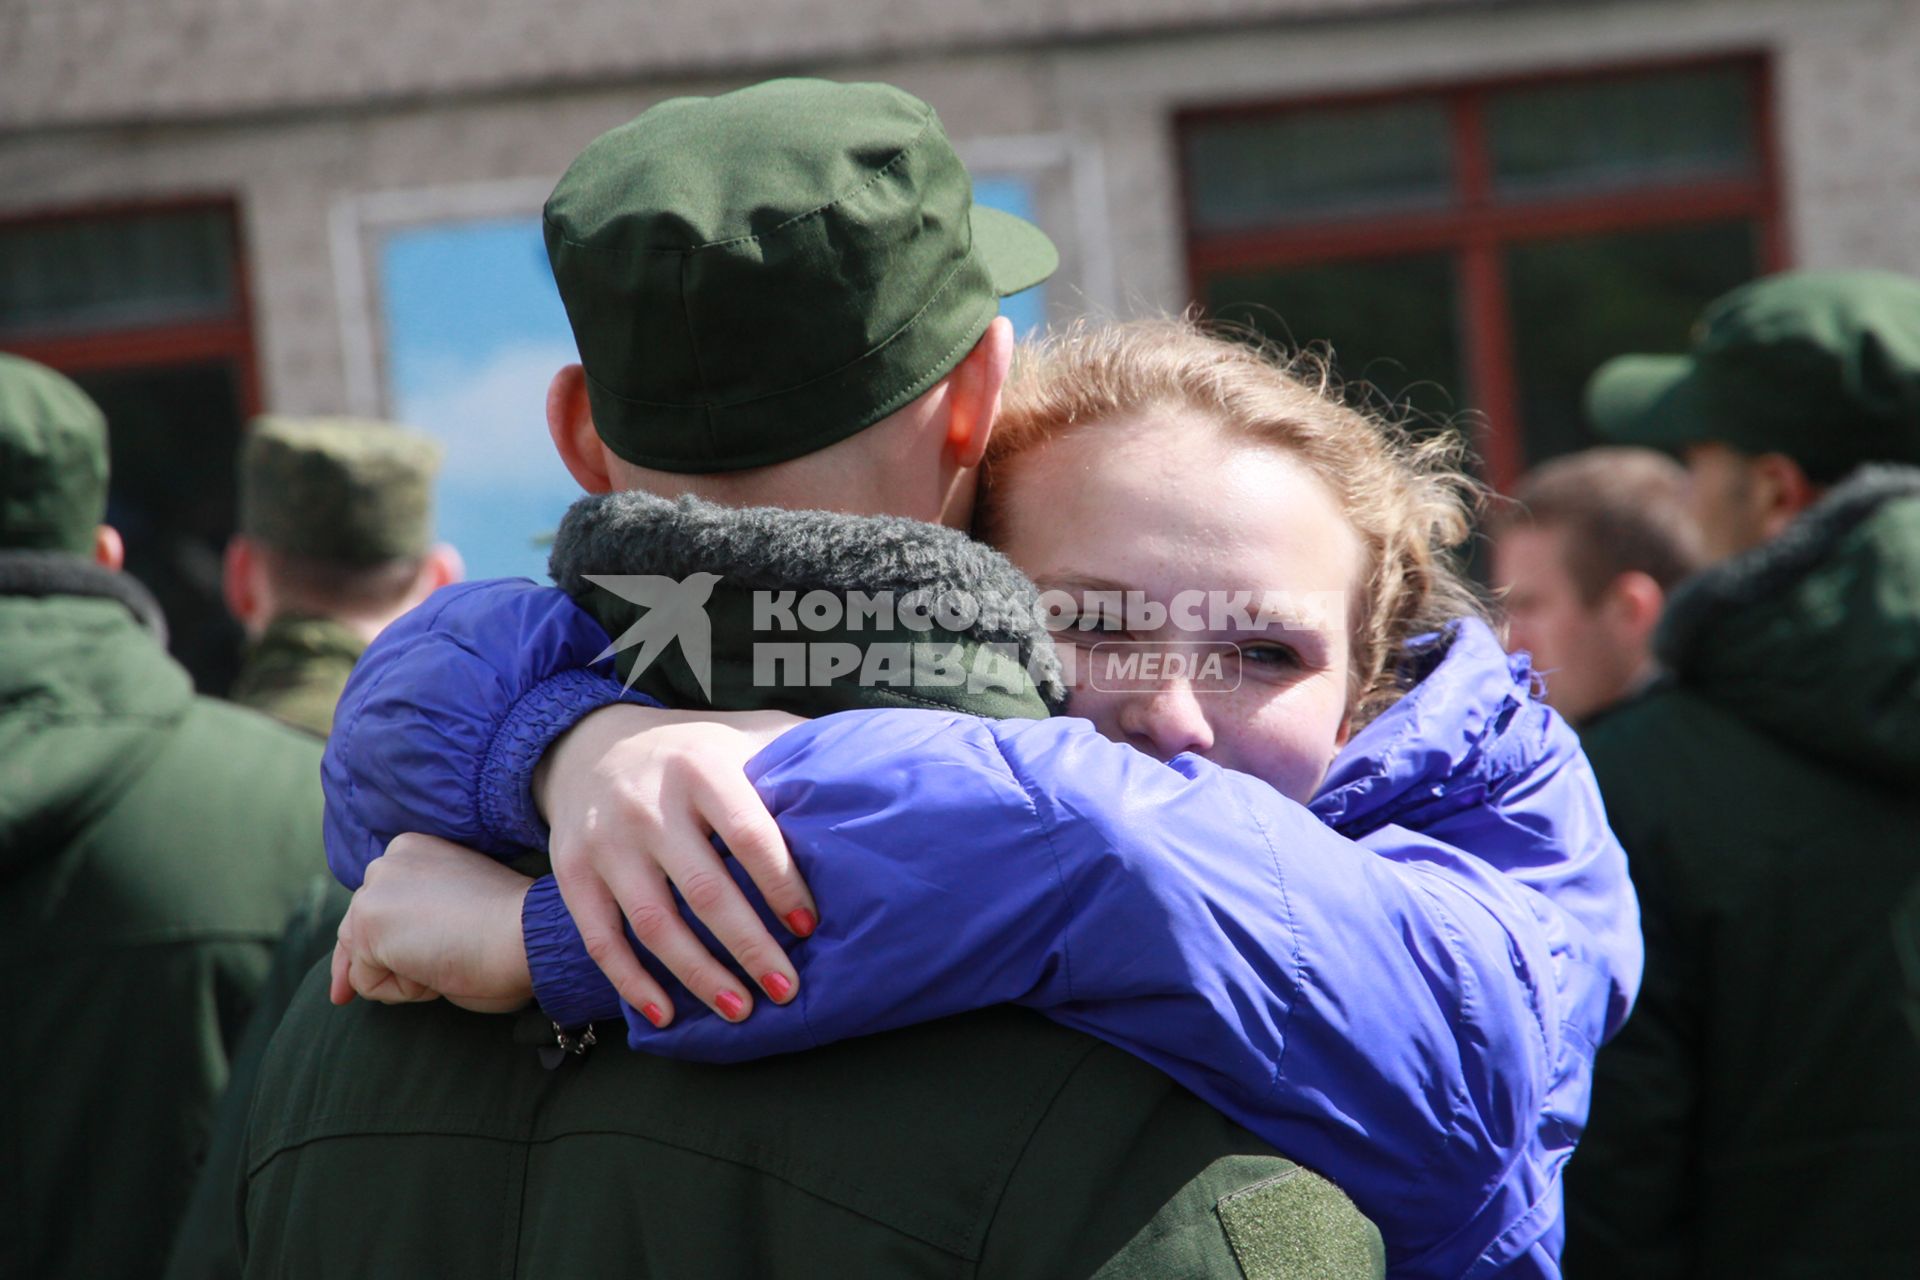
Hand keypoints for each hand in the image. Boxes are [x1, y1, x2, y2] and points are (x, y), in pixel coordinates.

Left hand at [330, 833, 535, 1014]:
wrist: (528, 933)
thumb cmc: (511, 930)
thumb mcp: (455, 909)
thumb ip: (416, 916)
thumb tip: (361, 968)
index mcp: (415, 849)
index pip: (380, 903)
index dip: (394, 940)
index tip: (429, 945)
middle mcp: (388, 860)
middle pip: (359, 930)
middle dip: (389, 959)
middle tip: (446, 956)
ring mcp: (374, 890)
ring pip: (362, 957)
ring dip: (403, 974)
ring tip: (449, 957)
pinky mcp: (368, 923)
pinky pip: (367, 982)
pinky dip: (402, 991)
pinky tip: (437, 968)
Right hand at [533, 704, 811, 1025]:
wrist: (593, 746)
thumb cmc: (695, 753)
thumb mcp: (744, 735)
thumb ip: (796, 749)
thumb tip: (871, 769)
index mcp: (702, 769)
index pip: (749, 835)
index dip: (781, 885)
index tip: (809, 927)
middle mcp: (648, 804)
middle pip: (705, 890)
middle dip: (749, 948)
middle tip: (786, 988)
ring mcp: (606, 842)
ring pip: (654, 924)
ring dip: (699, 976)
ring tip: (740, 1011)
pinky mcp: (572, 872)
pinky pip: (601, 938)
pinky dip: (631, 981)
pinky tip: (666, 1012)